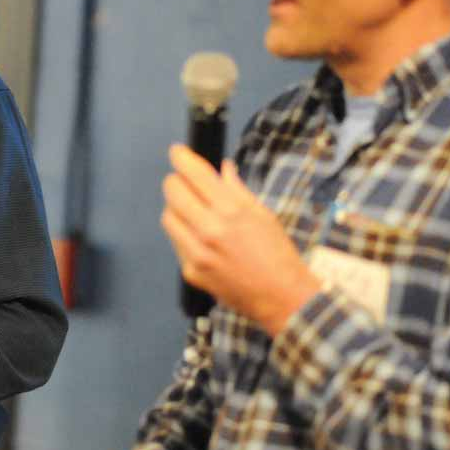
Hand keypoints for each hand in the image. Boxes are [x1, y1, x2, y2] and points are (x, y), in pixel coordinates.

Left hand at [161, 145, 319, 335]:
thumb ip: (237, 190)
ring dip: (177, 208)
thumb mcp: (263, 214)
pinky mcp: (191, 271)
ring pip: (168, 216)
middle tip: (185, 182)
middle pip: (172, 191)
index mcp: (230, 210)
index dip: (181, 157)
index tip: (177, 152)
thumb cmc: (278, 255)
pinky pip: (176, 242)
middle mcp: (209, 229)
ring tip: (194, 211)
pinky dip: (183, 234)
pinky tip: (199, 236)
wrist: (281, 297)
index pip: (193, 173)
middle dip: (177, 181)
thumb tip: (222, 169)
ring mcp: (197, 252)